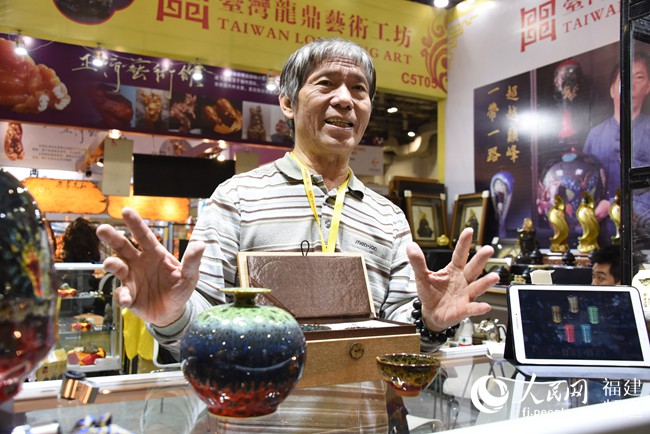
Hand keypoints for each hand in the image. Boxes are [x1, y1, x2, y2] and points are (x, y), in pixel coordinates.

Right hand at [96, 207, 204, 326]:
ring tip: (110, 263)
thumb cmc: (180, 289)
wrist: (173, 313)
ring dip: (112, 264)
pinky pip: (122, 293)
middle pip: (123, 246)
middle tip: (102, 229)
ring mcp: (131, 278)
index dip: (135, 224)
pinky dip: (122, 296)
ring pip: (117, 267)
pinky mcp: (128, 295)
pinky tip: (127, 299)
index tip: (125, 211)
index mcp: (154, 254)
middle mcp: (139, 262)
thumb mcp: (190, 275)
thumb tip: (201, 244)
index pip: (144, 236)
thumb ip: (192, 261)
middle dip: (112, 237)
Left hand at [406, 227, 498, 331]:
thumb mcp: (422, 276)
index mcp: (454, 270)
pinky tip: (484, 306)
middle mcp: (463, 281)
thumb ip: (418, 262)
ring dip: (485, 282)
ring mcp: (465, 295)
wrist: (431, 313)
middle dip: (480, 259)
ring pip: (477, 287)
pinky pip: (472, 308)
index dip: (463, 243)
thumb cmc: (430, 293)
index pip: (459, 255)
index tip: (469, 231)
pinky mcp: (463, 310)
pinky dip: (478, 308)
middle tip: (488, 249)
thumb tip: (411, 246)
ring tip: (494, 277)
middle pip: (473, 268)